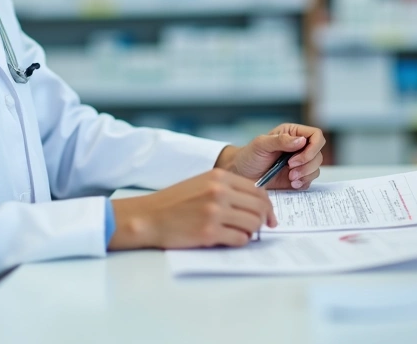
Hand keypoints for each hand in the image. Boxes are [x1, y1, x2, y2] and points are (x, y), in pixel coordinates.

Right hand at [108, 169, 276, 250]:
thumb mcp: (201, 183)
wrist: (148, 216)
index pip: (258, 190)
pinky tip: (231, 239)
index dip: (267, 205)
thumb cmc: (173, 202)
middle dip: (264, 219)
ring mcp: (215, 212)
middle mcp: (220, 192)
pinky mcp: (209, 232)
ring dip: (252, 231)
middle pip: (260, 207)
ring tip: (242, 233)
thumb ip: (226, 188)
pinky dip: (240, 241)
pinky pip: (240, 239)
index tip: (268, 214)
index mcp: (219, 177)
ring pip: (253, 224)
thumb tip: (253, 203)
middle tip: (260, 227)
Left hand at [216, 123, 325, 189]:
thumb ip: (280, 141)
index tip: (296, 158)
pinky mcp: (298, 176)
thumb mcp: (261, 145)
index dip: (313, 147)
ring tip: (290, 178)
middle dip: (307, 164)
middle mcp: (299, 147)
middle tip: (290, 169)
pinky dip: (303, 182)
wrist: (242, 175)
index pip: (316, 135)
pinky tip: (292, 183)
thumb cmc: (249, 156)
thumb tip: (301, 141)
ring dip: (305, 174)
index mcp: (292, 134)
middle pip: (319, 154)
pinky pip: (310, 180)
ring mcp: (300, 162)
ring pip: (316, 168)